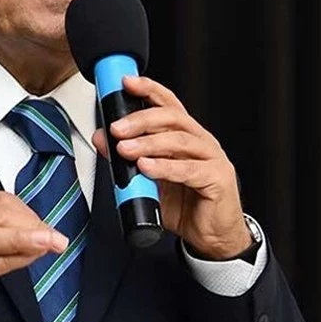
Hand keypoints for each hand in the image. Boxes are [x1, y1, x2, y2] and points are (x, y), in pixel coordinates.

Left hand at [92, 75, 249, 259]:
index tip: (126, 83)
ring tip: (125, 150)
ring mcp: (212, 159)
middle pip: (172, 118)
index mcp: (187, 136)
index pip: (168, 105)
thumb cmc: (187, 205)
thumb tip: (103, 140)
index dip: (149, 90)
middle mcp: (201, 142)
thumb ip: (128, 160)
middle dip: (141, 119)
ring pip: (179, 141)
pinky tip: (146, 167)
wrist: (213, 237)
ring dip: (148, 143)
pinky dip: (165, 168)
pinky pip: (189, 170)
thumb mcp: (149, 179)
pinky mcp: (217, 180)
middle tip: (117, 128)